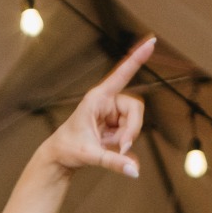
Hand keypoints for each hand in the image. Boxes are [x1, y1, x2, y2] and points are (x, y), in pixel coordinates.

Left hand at [40, 37, 154, 179]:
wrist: (59, 157)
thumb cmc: (67, 148)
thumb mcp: (91, 155)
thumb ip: (114, 162)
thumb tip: (135, 171)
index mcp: (98, 98)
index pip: (122, 74)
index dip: (138, 59)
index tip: (152, 42)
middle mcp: (107, 101)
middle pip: (136, 108)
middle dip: (132, 129)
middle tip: (122, 147)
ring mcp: (112, 113)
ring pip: (135, 122)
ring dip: (127, 137)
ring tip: (109, 146)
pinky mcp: (114, 124)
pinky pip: (130, 131)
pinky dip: (124, 143)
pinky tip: (111, 147)